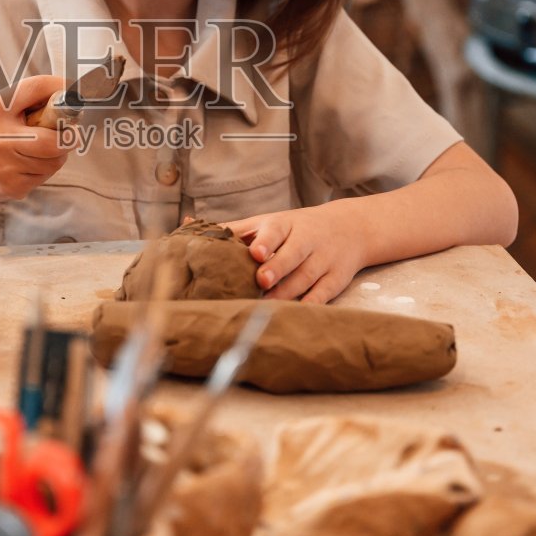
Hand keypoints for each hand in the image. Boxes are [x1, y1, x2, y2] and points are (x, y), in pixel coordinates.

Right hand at [0, 75, 67, 202]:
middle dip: (66, 137)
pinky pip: (44, 177)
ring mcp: (7, 166)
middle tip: (60, 134)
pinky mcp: (13, 187)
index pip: (37, 88)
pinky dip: (41, 171)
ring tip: (34, 150)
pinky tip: (22, 165)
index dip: (61, 90)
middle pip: (58, 139)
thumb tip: (68, 89)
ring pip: (56, 161)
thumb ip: (30, 95)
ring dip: (53, 155)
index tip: (71, 95)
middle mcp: (0, 138)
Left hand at [218, 206, 365, 303]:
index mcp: (285, 224)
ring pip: (306, 278)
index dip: (266, 241)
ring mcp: (323, 260)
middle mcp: (307, 240)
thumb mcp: (268, 222)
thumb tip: (186, 224)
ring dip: (287, 292)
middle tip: (262, 280)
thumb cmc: (295, 227)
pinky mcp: (336, 279)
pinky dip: (310, 305)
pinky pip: (323, 294)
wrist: (350, 228)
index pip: (275, 231)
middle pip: (293, 255)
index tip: (255, 252)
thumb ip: (232, 229)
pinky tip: (295, 313)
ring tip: (267, 304)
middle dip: (278, 268)